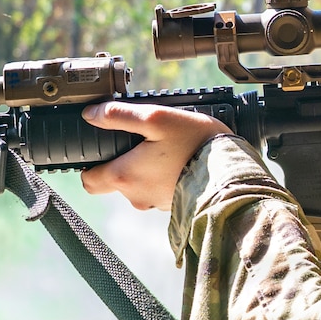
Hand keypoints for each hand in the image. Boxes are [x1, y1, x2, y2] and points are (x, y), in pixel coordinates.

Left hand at [80, 102, 230, 209]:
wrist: (232, 173)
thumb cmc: (195, 144)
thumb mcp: (156, 117)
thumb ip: (118, 115)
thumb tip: (90, 114)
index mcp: (124, 176)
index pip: (88, 181)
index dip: (89, 165)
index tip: (101, 150)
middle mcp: (136, 196)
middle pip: (113, 182)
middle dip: (119, 163)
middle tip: (137, 143)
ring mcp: (155, 203)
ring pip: (137, 186)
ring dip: (143, 169)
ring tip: (164, 148)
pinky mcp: (173, 205)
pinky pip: (158, 190)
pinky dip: (162, 176)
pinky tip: (178, 160)